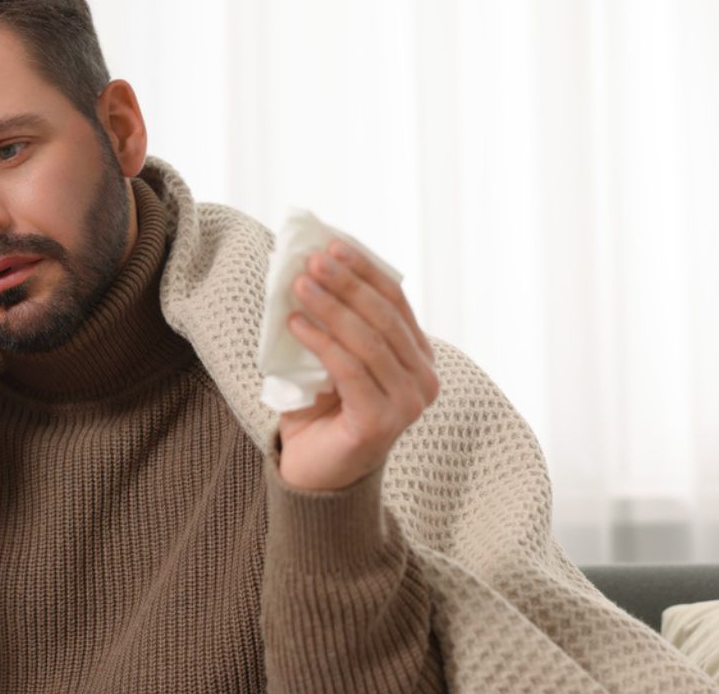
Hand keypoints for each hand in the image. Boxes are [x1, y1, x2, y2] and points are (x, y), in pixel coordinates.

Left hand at [276, 239, 438, 491]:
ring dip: (331, 307)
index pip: (395, 301)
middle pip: (384, 317)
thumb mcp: (329, 357)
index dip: (365, 270)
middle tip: (313, 260)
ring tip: (299, 285)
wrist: (314, 473)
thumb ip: (332, 322)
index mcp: (417, 357)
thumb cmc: (321, 411)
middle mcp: (423, 379)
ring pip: (369, 341)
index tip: (332, 245)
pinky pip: (350, 371)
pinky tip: (295, 324)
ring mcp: (407, 403)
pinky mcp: (381, 422)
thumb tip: (309, 270)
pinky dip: (321, 342)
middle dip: (347, 283)